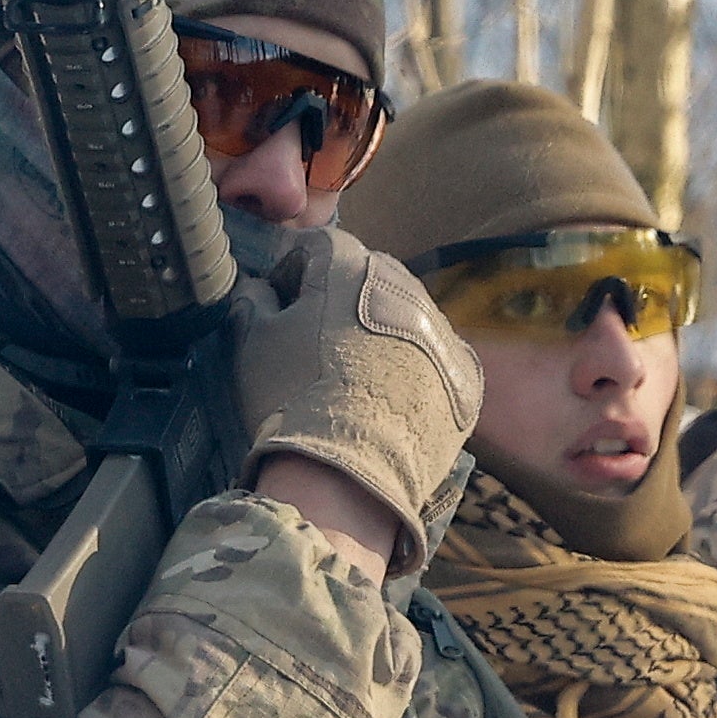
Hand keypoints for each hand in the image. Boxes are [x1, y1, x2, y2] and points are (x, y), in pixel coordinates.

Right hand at [230, 229, 480, 575]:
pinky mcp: (465, 374)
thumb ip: (252, 298)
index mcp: (351, 264)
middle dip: (340, 299)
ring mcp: (441, 328)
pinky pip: (437, 359)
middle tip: (316, 345)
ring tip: (355, 380)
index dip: (291, 273)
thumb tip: (261, 287)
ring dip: (380, 333)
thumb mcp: (251, 340)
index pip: (317, 247)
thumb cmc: (290, 393)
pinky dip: (416, 371)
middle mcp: (404, 284)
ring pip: (405, 316)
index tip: (278, 308)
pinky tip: (390, 402)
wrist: (347, 471)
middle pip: (367, 276)